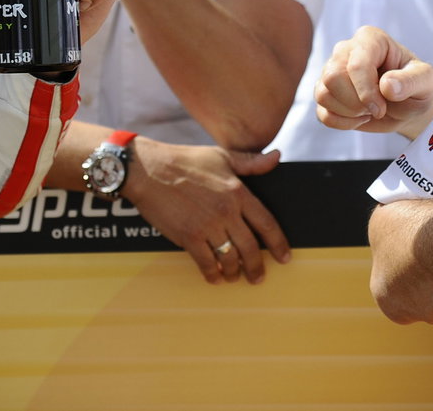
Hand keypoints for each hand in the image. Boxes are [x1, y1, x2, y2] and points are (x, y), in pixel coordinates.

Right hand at [123, 139, 290, 284]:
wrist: (148, 170)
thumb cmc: (184, 160)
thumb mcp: (221, 156)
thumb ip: (251, 162)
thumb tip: (277, 158)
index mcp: (237, 191)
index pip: (266, 223)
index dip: (278, 243)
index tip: (284, 257)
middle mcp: (226, 211)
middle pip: (250, 247)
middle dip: (256, 267)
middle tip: (258, 277)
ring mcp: (207, 226)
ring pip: (230, 258)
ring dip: (235, 272)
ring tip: (235, 276)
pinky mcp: (188, 237)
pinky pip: (206, 263)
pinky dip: (213, 274)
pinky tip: (215, 277)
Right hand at [316, 26, 432, 138]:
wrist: (408, 104)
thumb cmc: (417, 87)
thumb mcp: (425, 82)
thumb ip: (411, 81)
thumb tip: (386, 86)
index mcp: (370, 39)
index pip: (356, 65)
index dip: (366, 92)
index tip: (382, 108)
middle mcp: (346, 50)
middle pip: (333, 77)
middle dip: (355, 103)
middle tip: (377, 108)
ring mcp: (331, 70)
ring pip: (323, 94)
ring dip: (349, 112)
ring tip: (369, 110)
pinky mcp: (326, 92)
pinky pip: (322, 112)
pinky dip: (342, 123)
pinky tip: (359, 118)